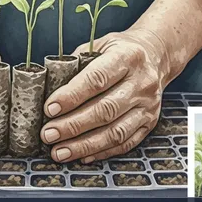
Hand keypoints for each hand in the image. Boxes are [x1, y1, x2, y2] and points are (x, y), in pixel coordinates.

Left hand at [40, 30, 171, 162]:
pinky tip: (82, 156)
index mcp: (127, 57)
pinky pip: (126, 143)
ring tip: (59, 152)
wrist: (156, 56)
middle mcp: (142, 82)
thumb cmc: (119, 51)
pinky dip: (102, 152)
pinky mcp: (150, 123)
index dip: (71, 96)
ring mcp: (148, 105)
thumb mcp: (98, 46)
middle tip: (48, 134)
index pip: (97, 79)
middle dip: (72, 126)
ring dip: (84, 145)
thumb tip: (45, 88)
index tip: (49, 108)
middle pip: (105, 110)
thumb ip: (75, 64)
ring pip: (115, 132)